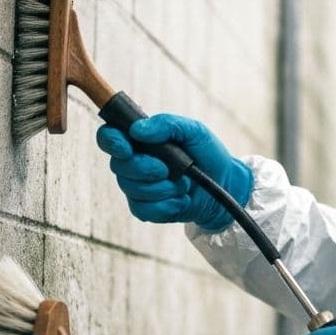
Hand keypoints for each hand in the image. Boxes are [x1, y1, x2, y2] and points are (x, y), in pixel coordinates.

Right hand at [95, 113, 252, 229]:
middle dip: (144, 168)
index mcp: (141, 140)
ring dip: (163, 188)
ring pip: (132, 189)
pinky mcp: (147, 209)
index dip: (111, 141)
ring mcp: (138, 187)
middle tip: (167, 169)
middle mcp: (134, 163)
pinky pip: (144, 210)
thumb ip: (168, 124)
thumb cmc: (208, 155)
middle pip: (118, 166)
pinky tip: (181, 199)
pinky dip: (167, 205)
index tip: (126, 147)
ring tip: (183, 184)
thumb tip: (138, 130)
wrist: (226, 185)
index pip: (110, 136)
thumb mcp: (194, 131)